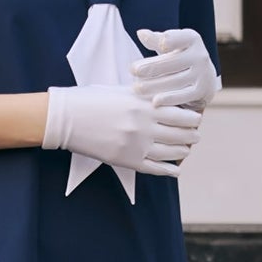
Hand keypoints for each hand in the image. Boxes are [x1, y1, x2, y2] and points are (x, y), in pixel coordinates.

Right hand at [42, 84, 200, 177]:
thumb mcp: (123, 90)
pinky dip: (170, 170)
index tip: (195, 118)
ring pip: (173, 152)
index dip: (193, 118)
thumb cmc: (92, 99)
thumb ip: (146, 95)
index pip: (183, 114)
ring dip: (183, 151)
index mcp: (145, 104)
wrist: (66, 118)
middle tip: (194, 135)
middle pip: (183, 134)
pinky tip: (176, 170)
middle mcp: (145, 125)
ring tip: (185, 149)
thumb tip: (167, 99)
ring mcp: (137, 144)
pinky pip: (157, 169)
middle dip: (192, 134)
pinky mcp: (128, 161)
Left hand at [130, 27, 219, 111]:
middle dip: (151, 66)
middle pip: (172, 61)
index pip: (178, 38)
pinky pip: (183, 96)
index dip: (167, 41)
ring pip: (176, 80)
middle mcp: (200, 55)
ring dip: (155, 85)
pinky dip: (169, 99)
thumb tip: (141, 33)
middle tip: (133, 70)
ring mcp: (202, 74)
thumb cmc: (179, 57)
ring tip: (137, 88)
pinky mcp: (201, 91)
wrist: (203, 78)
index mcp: (191, 39)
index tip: (160, 44)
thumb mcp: (170, 46)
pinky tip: (154, 102)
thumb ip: (155, 40)